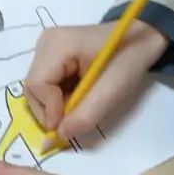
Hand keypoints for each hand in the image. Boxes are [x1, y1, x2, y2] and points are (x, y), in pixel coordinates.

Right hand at [25, 20, 166, 139]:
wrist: (140, 38)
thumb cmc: (128, 59)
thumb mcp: (112, 90)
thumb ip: (85, 115)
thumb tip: (59, 136)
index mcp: (58, 44)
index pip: (37, 84)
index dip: (48, 110)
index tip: (66, 126)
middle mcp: (45, 42)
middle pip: (33, 88)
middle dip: (49, 111)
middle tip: (73, 120)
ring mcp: (46, 48)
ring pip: (37, 89)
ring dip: (54, 106)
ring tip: (79, 106)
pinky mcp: (51, 55)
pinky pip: (45, 85)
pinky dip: (58, 99)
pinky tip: (77, 97)